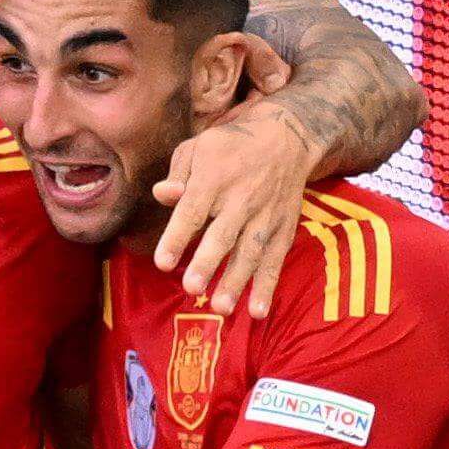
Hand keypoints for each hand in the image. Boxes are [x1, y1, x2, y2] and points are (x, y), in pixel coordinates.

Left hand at [149, 97, 319, 316]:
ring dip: (237, 281)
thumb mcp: (198, 148)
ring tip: (221, 308)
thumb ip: (178, 174)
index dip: (177, 237)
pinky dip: (268, 285)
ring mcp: (265, 215)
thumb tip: (163, 194)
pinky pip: (275, 259)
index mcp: (214, 179)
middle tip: (192, 288)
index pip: (193, 211)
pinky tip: (258, 311)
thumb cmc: (228, 147)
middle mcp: (242, 199)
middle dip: (208, 262)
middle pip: (223, 234)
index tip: (162, 263)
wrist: (286, 137)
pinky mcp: (283, 228)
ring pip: (251, 251)